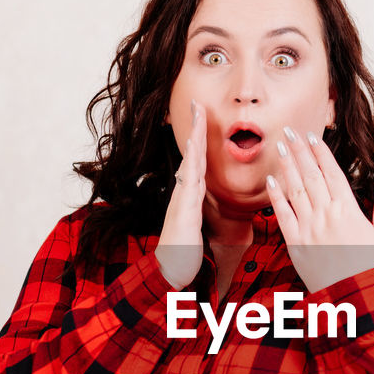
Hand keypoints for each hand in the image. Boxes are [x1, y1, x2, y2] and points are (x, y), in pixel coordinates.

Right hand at [155, 99, 206, 288]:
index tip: (203, 115)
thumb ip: (198, 206)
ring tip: (198, 116)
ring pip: (191, 163)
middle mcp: (185, 192)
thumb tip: (200, 192)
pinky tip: (194, 150)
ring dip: (194, 139)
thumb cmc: (184, 249)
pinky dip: (192, 165)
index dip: (200, 137)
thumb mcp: (196, 223)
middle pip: (193, 154)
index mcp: (190, 193)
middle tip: (198, 103)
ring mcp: (183, 199)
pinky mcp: (184, 210)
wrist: (171, 270)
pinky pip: (190, 183)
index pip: (198, 159)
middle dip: (196, 128)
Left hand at [265, 126, 373, 292]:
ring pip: (294, 190)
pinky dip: (275, 196)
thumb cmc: (370, 266)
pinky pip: (282, 215)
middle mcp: (325, 213)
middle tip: (288, 131)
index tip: (312, 135)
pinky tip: (270, 180)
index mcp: (348, 209)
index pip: (331, 172)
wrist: (352, 296)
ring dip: (286, 166)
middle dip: (299, 151)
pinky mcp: (295, 242)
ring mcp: (308, 227)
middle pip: (310, 175)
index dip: (320, 152)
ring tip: (280, 147)